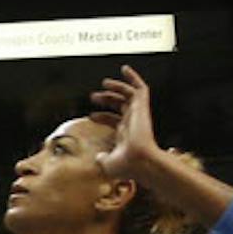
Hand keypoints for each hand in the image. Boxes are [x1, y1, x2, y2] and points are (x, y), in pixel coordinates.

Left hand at [90, 66, 164, 180]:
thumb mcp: (108, 164)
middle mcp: (133, 123)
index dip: (102, 116)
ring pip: (128, 94)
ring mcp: (138, 114)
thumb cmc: (126, 165)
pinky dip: (133, 77)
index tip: (90, 115)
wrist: (140, 160)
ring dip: (116, 87)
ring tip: (104, 83)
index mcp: (126, 135)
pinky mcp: (142, 107)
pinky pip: (140, 88)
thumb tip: (98, 157)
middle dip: (106, 99)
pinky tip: (125, 69)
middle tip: (93, 97)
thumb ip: (102, 159)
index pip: (114, 120)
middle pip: (120, 105)